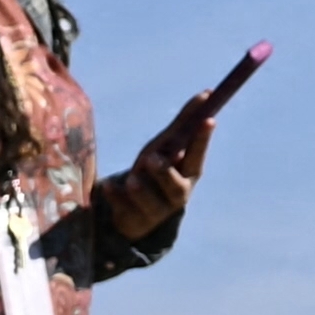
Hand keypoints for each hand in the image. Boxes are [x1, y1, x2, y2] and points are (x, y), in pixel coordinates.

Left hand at [112, 90, 218, 242]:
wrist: (135, 210)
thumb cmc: (155, 170)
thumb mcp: (166, 147)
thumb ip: (183, 124)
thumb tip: (206, 93)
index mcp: (190, 173)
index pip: (197, 156)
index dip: (202, 139)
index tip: (208, 120)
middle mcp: (177, 195)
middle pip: (175, 185)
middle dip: (163, 172)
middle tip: (150, 158)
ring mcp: (156, 211)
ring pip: (148, 199)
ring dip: (139, 187)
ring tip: (131, 179)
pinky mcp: (134, 221)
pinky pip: (122, 206)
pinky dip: (115, 195)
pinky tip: (107, 186)